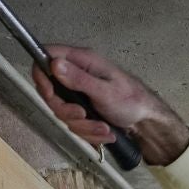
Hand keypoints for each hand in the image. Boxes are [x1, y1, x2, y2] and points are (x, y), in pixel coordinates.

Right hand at [33, 45, 188, 165]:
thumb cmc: (132, 100)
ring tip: (103, 127)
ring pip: (62, 112)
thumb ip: (79, 79)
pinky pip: (74, 123)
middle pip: (50, 91)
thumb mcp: (105, 91)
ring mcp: (78, 94)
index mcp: (82, 61)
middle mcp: (76, 75)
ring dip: (82, 125)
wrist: (147, 121)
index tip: (51, 94)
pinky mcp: (82, 110)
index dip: (41, 75)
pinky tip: (105, 132)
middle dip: (66, 110)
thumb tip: (54, 64)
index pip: (47, 56)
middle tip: (83, 115)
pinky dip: (89, 132)